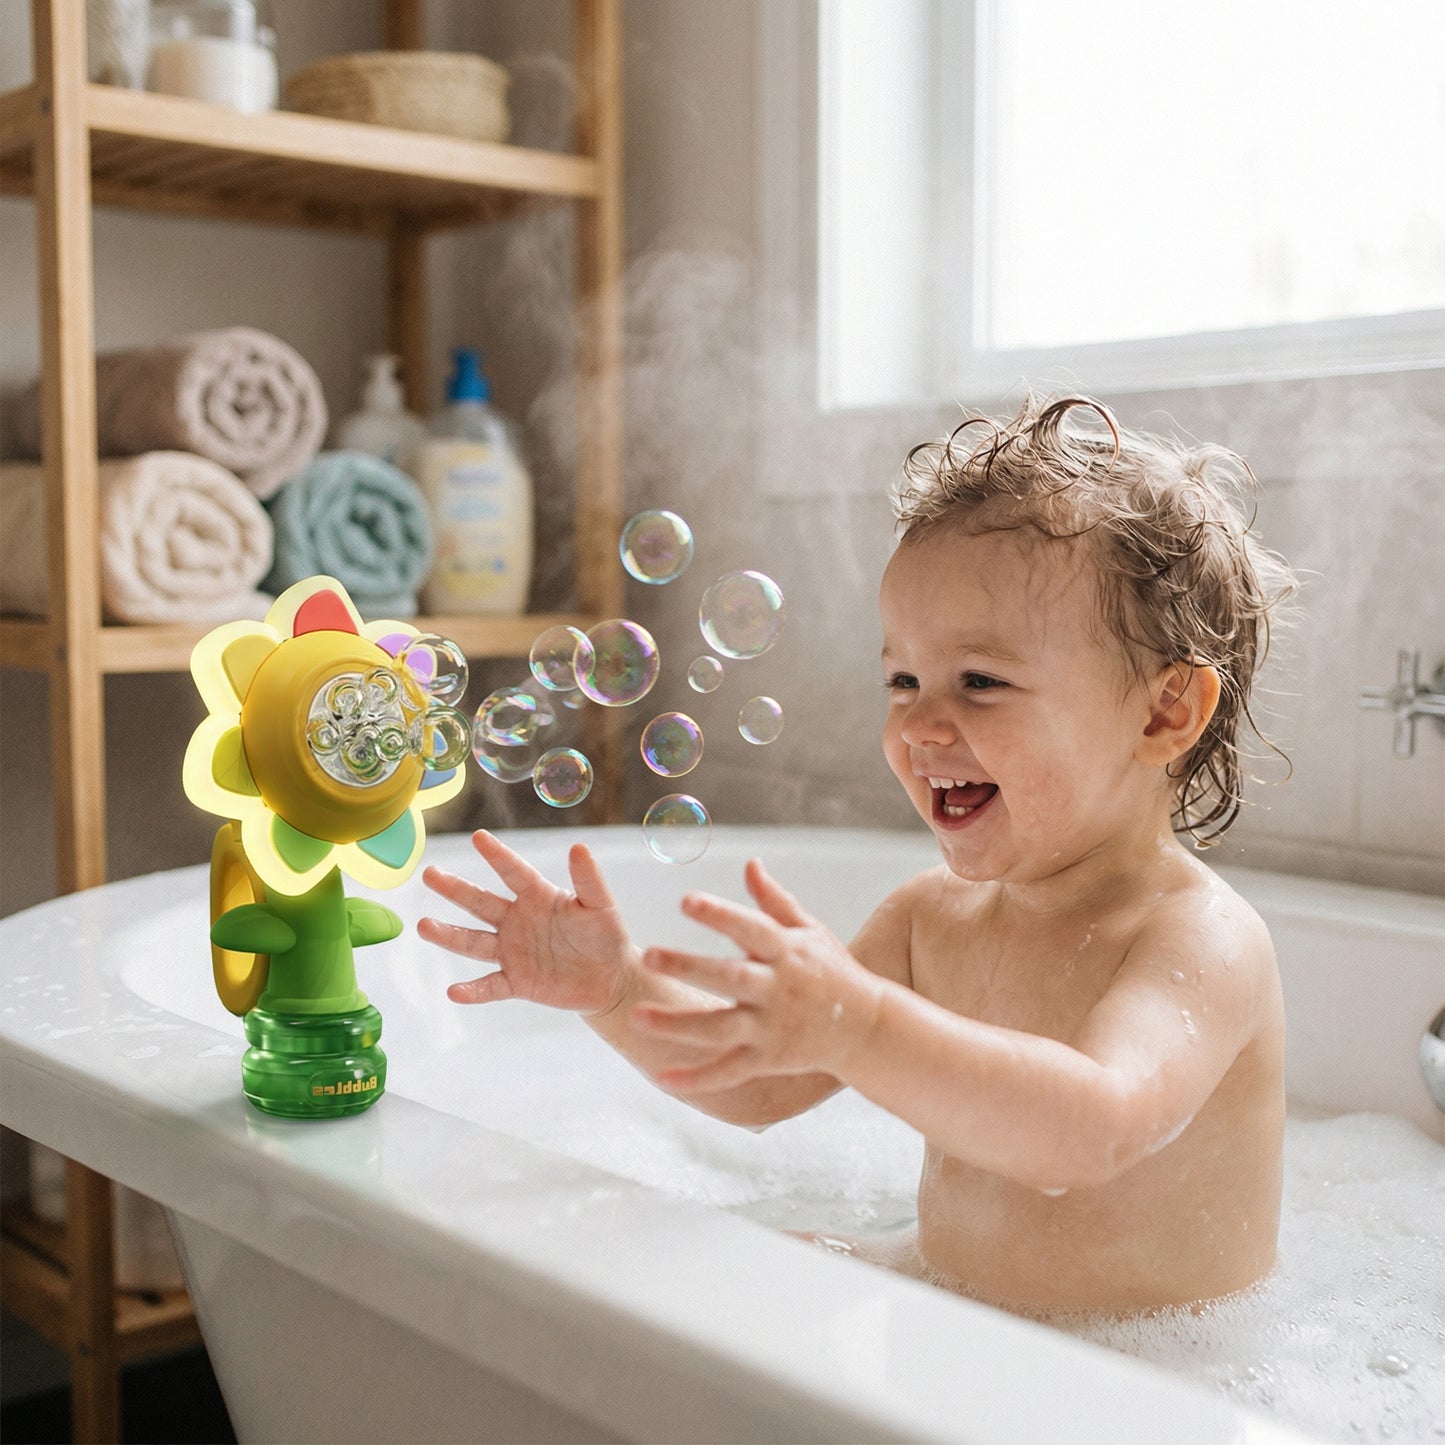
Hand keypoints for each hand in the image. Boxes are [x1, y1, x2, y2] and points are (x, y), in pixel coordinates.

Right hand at [419, 830, 635, 1015]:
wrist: (610, 979)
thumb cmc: (606, 935)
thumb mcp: (601, 906)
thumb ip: (589, 879)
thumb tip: (579, 846)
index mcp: (538, 897)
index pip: (513, 872)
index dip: (497, 855)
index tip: (478, 837)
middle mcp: (518, 921)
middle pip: (481, 902)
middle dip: (455, 889)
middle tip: (429, 874)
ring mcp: (514, 952)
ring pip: (475, 942)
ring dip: (449, 935)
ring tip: (423, 925)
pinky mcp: (517, 982)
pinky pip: (491, 986)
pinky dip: (473, 990)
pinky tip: (453, 991)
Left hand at [632, 859, 880, 1092]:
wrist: (868, 1028)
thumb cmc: (831, 970)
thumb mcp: (809, 931)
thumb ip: (774, 900)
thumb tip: (749, 862)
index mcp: (786, 952)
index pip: (749, 928)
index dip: (719, 915)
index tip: (686, 900)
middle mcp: (777, 989)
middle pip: (728, 978)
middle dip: (688, 967)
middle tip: (648, 955)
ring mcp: (772, 1028)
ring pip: (720, 1029)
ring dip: (678, 1025)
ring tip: (637, 1017)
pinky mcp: (768, 1059)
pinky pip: (729, 1072)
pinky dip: (698, 1079)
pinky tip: (662, 1078)